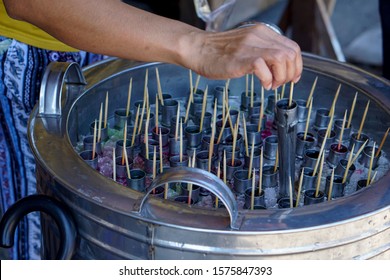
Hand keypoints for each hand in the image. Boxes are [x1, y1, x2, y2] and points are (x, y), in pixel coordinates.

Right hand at [183, 23, 301, 89]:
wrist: (197, 49)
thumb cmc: (219, 52)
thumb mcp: (246, 46)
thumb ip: (262, 52)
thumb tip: (279, 68)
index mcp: (262, 33)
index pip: (292, 47)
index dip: (297, 65)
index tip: (292, 78)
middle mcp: (259, 36)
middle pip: (290, 54)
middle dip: (290, 73)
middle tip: (279, 83)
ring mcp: (249, 46)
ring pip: (281, 59)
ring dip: (281, 77)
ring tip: (271, 84)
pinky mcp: (240, 58)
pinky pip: (263, 68)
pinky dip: (268, 80)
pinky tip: (263, 84)